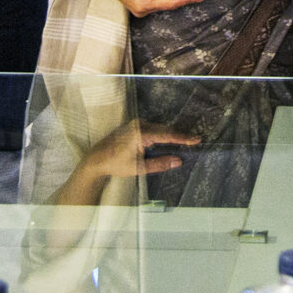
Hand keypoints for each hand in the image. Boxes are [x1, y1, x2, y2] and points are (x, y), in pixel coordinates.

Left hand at [83, 118, 201, 178]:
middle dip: (179, 136)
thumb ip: (159, 163)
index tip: (197, 139)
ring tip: (185, 140)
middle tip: (195, 140)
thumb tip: (178, 161)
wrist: (96, 159)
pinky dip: (161, 134)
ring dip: (170, 135)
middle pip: (164, 130)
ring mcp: (135, 124)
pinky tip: (168, 140)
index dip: (183, 138)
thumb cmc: (116, 165)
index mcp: (142, 133)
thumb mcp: (139, 168)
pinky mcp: (132, 126)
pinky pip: (152, 129)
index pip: (167, 135)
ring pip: (158, 129)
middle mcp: (139, 124)